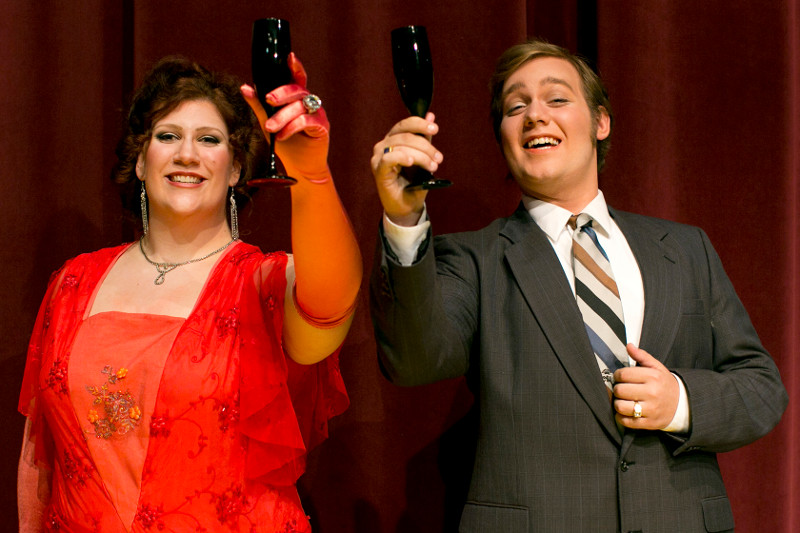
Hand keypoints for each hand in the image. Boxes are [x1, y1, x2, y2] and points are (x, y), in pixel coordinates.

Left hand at [241, 53, 329, 178]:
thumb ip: (258, 105)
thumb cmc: (286, 144)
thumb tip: (245, 87)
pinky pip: (307, 121)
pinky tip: (282, 135)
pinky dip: (292, 127)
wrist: (300, 168)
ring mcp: (318, 114)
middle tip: (267, 100)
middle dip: (281, 94)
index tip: (289, 57)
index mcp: (297, 99)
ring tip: (270, 128)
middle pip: (297, 90)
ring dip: (283, 117)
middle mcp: (309, 102)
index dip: (295, 66)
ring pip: (300, 106)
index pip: (298, 78)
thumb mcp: (267, 122)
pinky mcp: (322, 127)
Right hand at [370, 113, 443, 225]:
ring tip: (433, 166)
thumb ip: (425, 138)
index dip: (420, 124)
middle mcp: (383, 145)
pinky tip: (411, 162)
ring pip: (401, 146)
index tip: (435, 129)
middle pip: (405, 136)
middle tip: (438, 158)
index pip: (405, 124)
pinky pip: (389, 158)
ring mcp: (378, 157)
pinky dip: (402, 157)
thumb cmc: (414, 182)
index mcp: (393, 139)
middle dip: (426, 146)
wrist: (407, 206)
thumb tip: (431, 116)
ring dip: (421, 155)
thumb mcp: (423, 158)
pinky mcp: (378, 170)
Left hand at [613, 344, 678, 429]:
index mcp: (653, 377)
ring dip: (618, 403)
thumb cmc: (664, 384)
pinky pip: (626, 421)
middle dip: (618, 389)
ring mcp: (651, 409)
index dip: (618, 375)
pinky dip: (621, 417)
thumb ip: (642, 356)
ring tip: (624, 400)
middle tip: (623, 389)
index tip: (621, 377)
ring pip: (620, 406)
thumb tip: (629, 346)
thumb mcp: (657, 367)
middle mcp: (652, 393)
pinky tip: (626, 411)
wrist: (682, 404)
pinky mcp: (649, 423)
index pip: (623, 374)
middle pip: (619, 390)